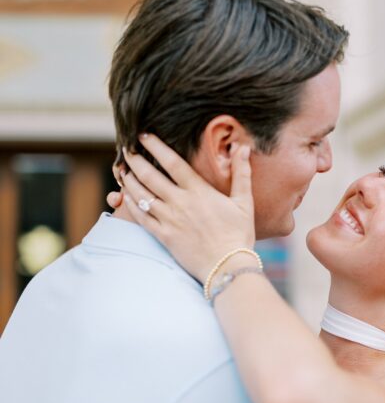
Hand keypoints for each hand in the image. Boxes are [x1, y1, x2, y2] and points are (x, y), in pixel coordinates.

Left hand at [115, 133, 255, 283]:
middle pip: (150, 176)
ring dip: (129, 180)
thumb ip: (241, 173)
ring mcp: (170, 220)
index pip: (173, 162)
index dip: (156, 146)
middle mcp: (180, 203)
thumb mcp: (244, 202)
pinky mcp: (164, 236)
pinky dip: (130, 205)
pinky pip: (141, 218)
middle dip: (135, 160)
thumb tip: (243, 147)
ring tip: (121, 169)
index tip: (144, 135)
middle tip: (126, 149)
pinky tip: (124, 196)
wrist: (228, 267)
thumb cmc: (239, 235)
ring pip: (141, 195)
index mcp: (199, 192)